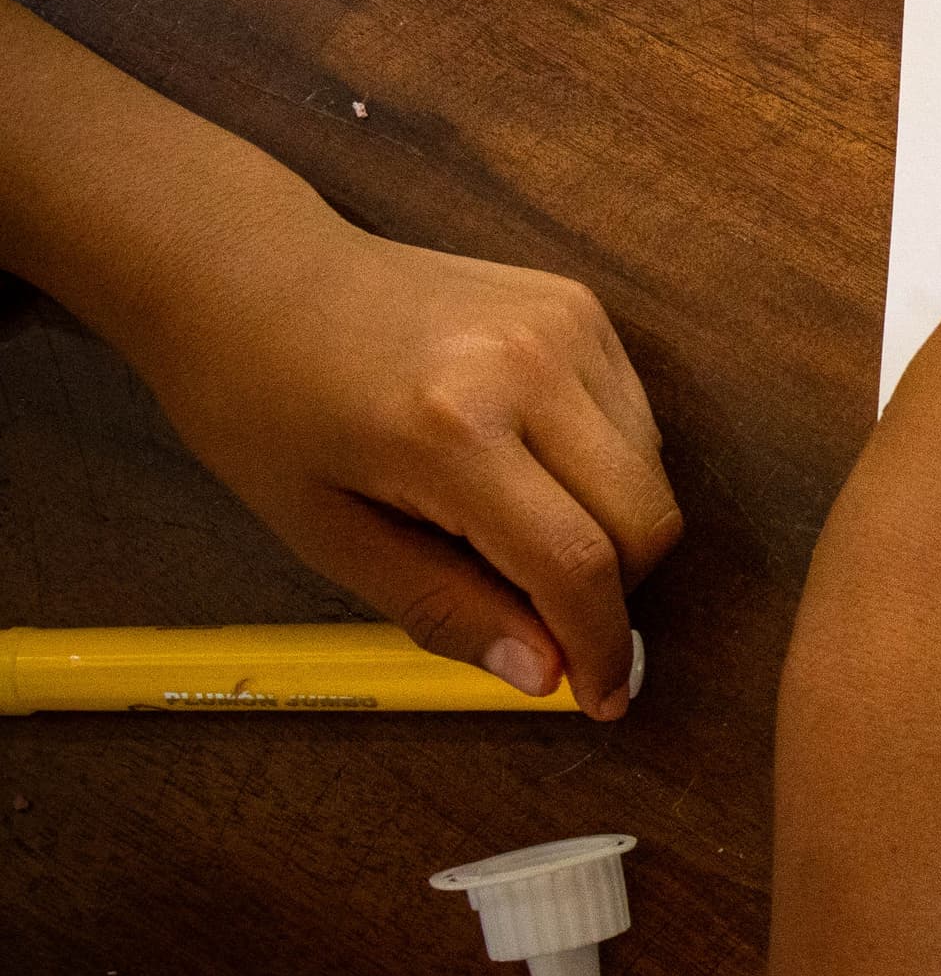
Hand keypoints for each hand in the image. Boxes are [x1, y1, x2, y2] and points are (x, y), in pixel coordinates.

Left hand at [125, 208, 679, 716]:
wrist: (251, 277)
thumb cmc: (263, 410)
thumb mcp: (327, 535)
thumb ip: (445, 608)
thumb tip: (547, 674)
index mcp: (450, 432)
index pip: (577, 563)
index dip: (601, 647)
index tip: (602, 698)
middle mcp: (529, 367)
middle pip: (646, 518)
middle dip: (615, 591)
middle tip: (548, 614)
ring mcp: (565, 326)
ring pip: (653, 469)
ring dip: (612, 527)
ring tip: (521, 530)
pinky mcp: (579, 306)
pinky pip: (635, 417)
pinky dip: (606, 467)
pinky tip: (530, 466)